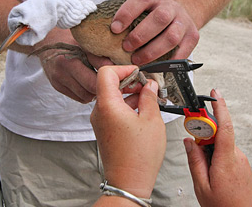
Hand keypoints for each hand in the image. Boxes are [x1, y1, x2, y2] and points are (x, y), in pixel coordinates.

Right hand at [36, 28, 111, 102]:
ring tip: (101, 82)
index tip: (119, 76)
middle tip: (113, 82)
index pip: (96, 78)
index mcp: (71, 59)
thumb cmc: (71, 39)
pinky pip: (78, 97)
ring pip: (85, 97)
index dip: (110, 79)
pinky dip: (86, 93)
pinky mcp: (57, 86)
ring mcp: (58, 80)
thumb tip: (117, 68)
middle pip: (90, 89)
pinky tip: (90, 84)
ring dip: (95, 92)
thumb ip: (99, 56)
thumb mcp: (86, 43)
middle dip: (103, 87)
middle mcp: (62, 72)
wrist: (47, 40)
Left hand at [90, 65, 165, 198]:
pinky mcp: (104, 129)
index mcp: (107, 106)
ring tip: (150, 99)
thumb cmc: (139, 156)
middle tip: (148, 86)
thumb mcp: (151, 120)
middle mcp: (99, 112)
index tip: (139, 73)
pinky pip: (113, 109)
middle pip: (109, 84)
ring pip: (112, 97)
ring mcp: (100, 121)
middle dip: (130, 81)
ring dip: (130, 94)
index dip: (124, 69)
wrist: (128, 182)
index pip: (106, 73)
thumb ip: (149, 97)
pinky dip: (126, 105)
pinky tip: (143, 110)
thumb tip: (149, 84)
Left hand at [111, 0, 199, 64]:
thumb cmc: (152, 16)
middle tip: (126, 47)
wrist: (180, 13)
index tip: (114, 29)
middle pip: (159, 18)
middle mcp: (170, 7)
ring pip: (171, 36)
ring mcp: (183, 22)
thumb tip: (100, 40)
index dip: (127, 13)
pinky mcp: (192, 37)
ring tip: (138, 60)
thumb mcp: (139, 10)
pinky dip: (168, 62)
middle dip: (140, 35)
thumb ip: (124, 20)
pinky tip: (156, 67)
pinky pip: (182, 51)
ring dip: (152, 51)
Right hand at [184, 89, 251, 206]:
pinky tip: (211, 171)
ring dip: (208, 149)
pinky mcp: (242, 164)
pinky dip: (214, 155)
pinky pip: (225, 152)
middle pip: (218, 134)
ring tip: (204, 170)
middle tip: (193, 146)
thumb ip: (195, 161)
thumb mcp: (202, 186)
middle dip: (203, 136)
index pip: (224, 126)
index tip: (215, 94)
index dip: (220, 107)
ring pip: (220, 144)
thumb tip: (189, 142)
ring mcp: (241, 160)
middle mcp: (237, 156)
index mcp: (226, 160)